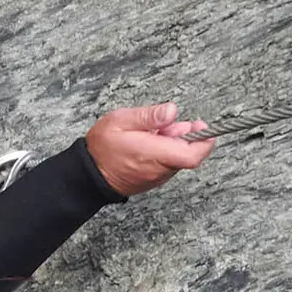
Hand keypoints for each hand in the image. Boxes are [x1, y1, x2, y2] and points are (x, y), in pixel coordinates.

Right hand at [84, 102, 214, 196]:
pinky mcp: (151, 181)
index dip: (204, 140)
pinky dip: (164, 154)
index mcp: (154, 153)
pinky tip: (147, 146)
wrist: (86, 176)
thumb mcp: (120, 121)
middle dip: (184, 137)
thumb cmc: (101, 149)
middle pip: (187, 154)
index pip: (194, 154)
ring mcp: (156, 177)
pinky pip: (166, 166)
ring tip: (151, 135)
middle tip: (167, 125)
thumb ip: (149, 116)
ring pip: (177, 159)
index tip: (201, 127)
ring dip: (172, 145)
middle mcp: (159, 169)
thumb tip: (172, 111)